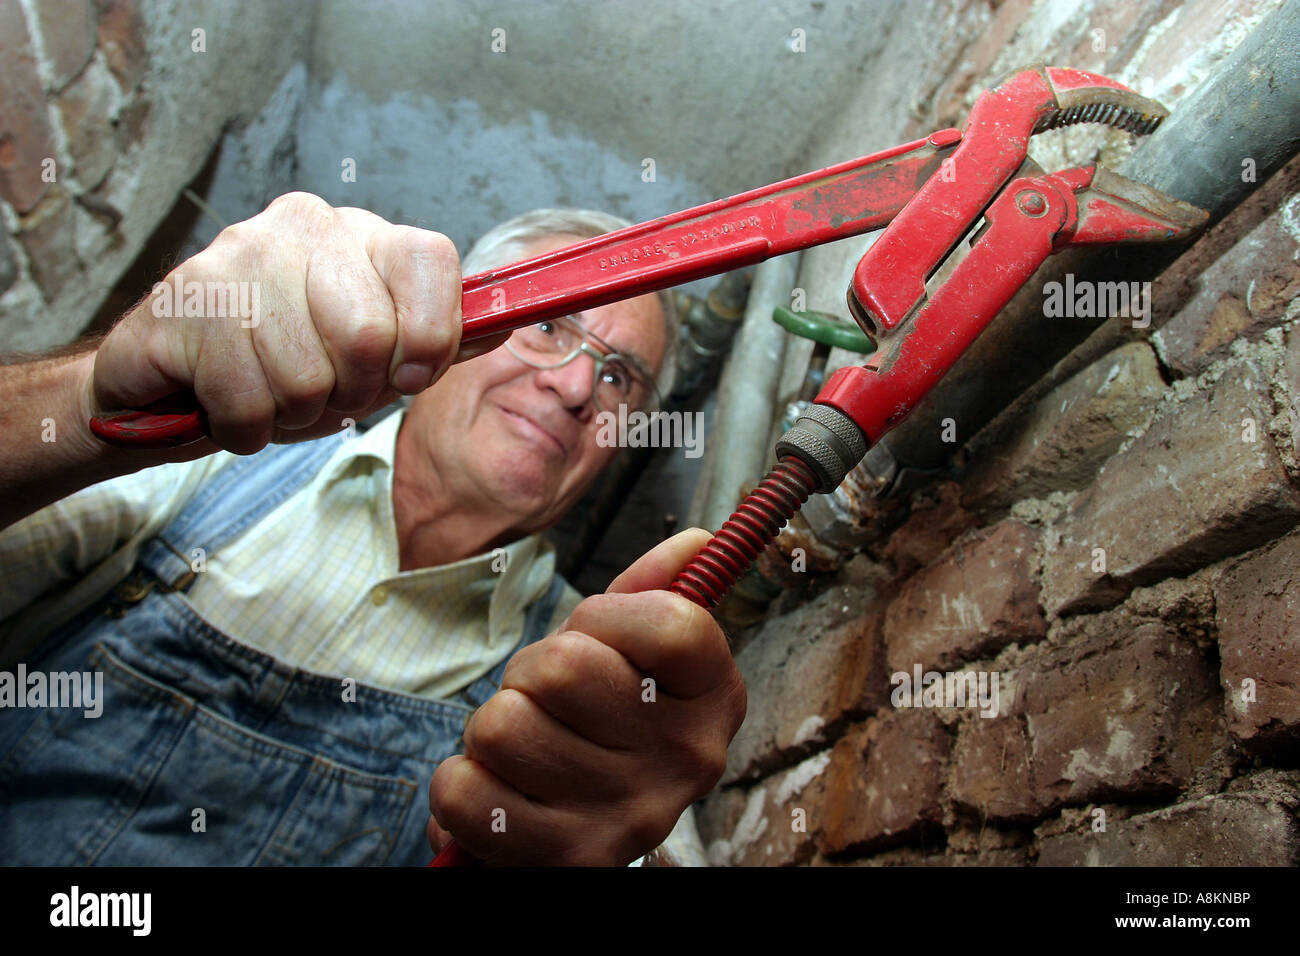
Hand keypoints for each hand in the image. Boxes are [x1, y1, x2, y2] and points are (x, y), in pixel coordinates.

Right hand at [89, 192, 500, 456]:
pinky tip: (228, 402)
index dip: (429, 338)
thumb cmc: (287, 366)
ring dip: (292, 414)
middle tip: (321, 390)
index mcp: (362, 236)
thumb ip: (437, 340)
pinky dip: (244, 429)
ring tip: (269, 391)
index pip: (431, 262)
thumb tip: (506, 325)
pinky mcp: (181, 301)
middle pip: (368, 336)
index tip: (406, 374)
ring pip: (305, 379)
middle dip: (351, 392)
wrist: (174, 379)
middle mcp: (303, 226)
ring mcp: (238, 256)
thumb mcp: (376, 358)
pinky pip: (246, 402)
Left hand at [427, 528, 745, 864]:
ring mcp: (628, 817)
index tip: (597, 638)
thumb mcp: (642, 654)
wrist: (590, 825)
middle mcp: (686, 760)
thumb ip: (657, 590)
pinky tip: (498, 789)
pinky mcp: (565, 861)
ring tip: (524, 745)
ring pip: (501, 726)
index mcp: (714, 696)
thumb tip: (695, 540)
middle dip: (531, 672)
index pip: (665, 622)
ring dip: (490, 728)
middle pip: (561, 668)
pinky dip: (460, 783)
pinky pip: (465, 793)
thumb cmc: (610, 720)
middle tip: (545, 699)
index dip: (606, 616)